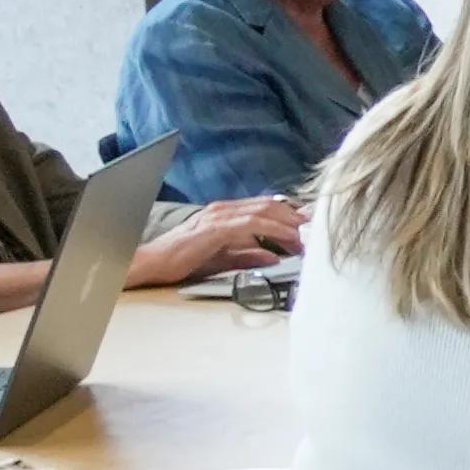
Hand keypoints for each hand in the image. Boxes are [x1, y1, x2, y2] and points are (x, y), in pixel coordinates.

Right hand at [128, 196, 303, 286]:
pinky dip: (274, 232)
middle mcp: (224, 209)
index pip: (267, 207)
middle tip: (318, 231)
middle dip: (297, 217)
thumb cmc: (183, 260)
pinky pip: (251, 225)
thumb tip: (275, 256)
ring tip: (309, 238)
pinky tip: (288, 242)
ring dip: (290, 225)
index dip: (292, 215)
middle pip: (271, 205)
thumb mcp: (223, 258)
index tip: (313, 227)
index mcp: (227, 213)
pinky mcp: (214, 228)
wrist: (151, 264)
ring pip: (264, 212)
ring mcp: (218, 216)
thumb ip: (249, 254)